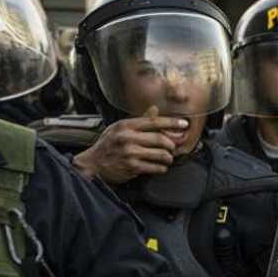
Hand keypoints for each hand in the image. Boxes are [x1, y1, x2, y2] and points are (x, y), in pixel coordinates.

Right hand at [72, 106, 186, 184]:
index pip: (153, 121)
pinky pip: (155, 167)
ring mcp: (130, 153)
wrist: (93, 164)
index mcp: (126, 125)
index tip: (184, 124)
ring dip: (168, 158)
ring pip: (160, 154)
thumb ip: (139, 120)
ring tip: (167, 158)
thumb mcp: (120, 128)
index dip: (171, 122)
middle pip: (160, 139)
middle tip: (173, 147)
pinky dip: (161, 168)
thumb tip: (155, 109)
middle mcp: (128, 138)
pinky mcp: (132, 167)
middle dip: (171, 144)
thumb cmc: (108, 145)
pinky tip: (159, 167)